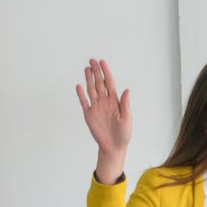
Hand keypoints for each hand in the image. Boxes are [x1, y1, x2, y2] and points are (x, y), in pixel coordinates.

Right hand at [77, 58, 131, 180]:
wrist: (113, 146)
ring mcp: (96, 107)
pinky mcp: (88, 114)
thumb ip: (125, 104)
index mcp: (115, 102)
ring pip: (91, 90)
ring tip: (86, 68)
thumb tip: (127, 90)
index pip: (109, 83)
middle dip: (96, 72)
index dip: (106, 72)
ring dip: (89, 79)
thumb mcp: (127, 118)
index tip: (102, 62)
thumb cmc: (123, 134)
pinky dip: (81, 94)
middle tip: (92, 60)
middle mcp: (105, 102)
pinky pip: (84, 102)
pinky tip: (79, 85)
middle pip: (99, 84)